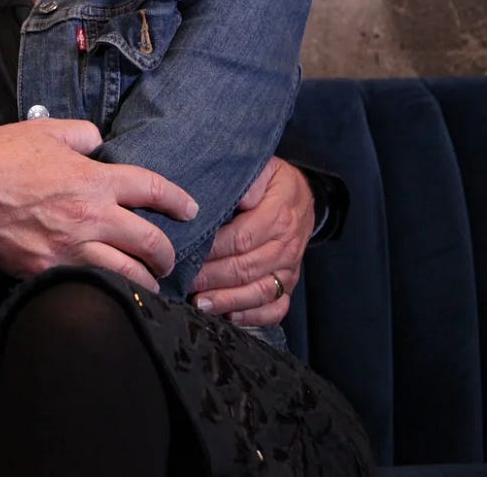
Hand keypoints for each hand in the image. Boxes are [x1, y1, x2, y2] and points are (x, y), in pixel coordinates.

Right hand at [0, 120, 198, 289]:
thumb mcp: (44, 130)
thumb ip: (81, 134)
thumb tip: (99, 143)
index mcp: (93, 179)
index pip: (152, 189)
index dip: (177, 200)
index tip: (189, 209)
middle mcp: (91, 216)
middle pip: (151, 242)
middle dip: (168, 254)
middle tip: (170, 258)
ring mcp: (70, 248)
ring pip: (129, 274)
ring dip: (146, 281)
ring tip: (150, 284)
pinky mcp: (48, 271)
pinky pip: (92, 285)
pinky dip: (108, 290)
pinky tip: (112, 292)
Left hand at [190, 157, 312, 325]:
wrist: (304, 196)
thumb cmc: (272, 183)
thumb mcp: (261, 169)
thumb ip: (244, 182)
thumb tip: (226, 195)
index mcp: (277, 216)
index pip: (240, 239)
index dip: (211, 251)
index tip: (184, 255)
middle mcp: (285, 246)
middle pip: (245, 268)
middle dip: (211, 278)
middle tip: (183, 282)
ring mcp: (289, 268)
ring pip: (260, 292)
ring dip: (228, 301)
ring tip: (200, 303)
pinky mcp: (289, 284)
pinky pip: (276, 307)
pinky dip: (254, 316)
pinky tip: (230, 316)